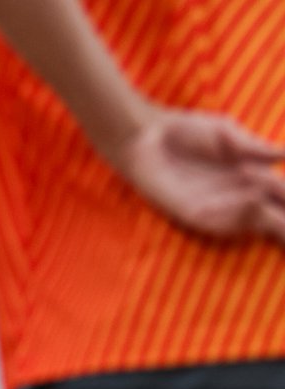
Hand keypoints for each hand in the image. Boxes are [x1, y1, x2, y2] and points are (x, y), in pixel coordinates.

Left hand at [115, 108, 284, 242]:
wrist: (147, 137)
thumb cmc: (188, 133)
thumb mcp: (228, 136)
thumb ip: (256, 148)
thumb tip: (283, 154)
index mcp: (256, 177)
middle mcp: (243, 197)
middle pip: (281, 217)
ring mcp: (221, 209)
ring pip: (261, 222)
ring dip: (280, 224)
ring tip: (284, 223)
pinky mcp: (195, 216)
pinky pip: (227, 221)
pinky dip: (246, 211)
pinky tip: (258, 199)